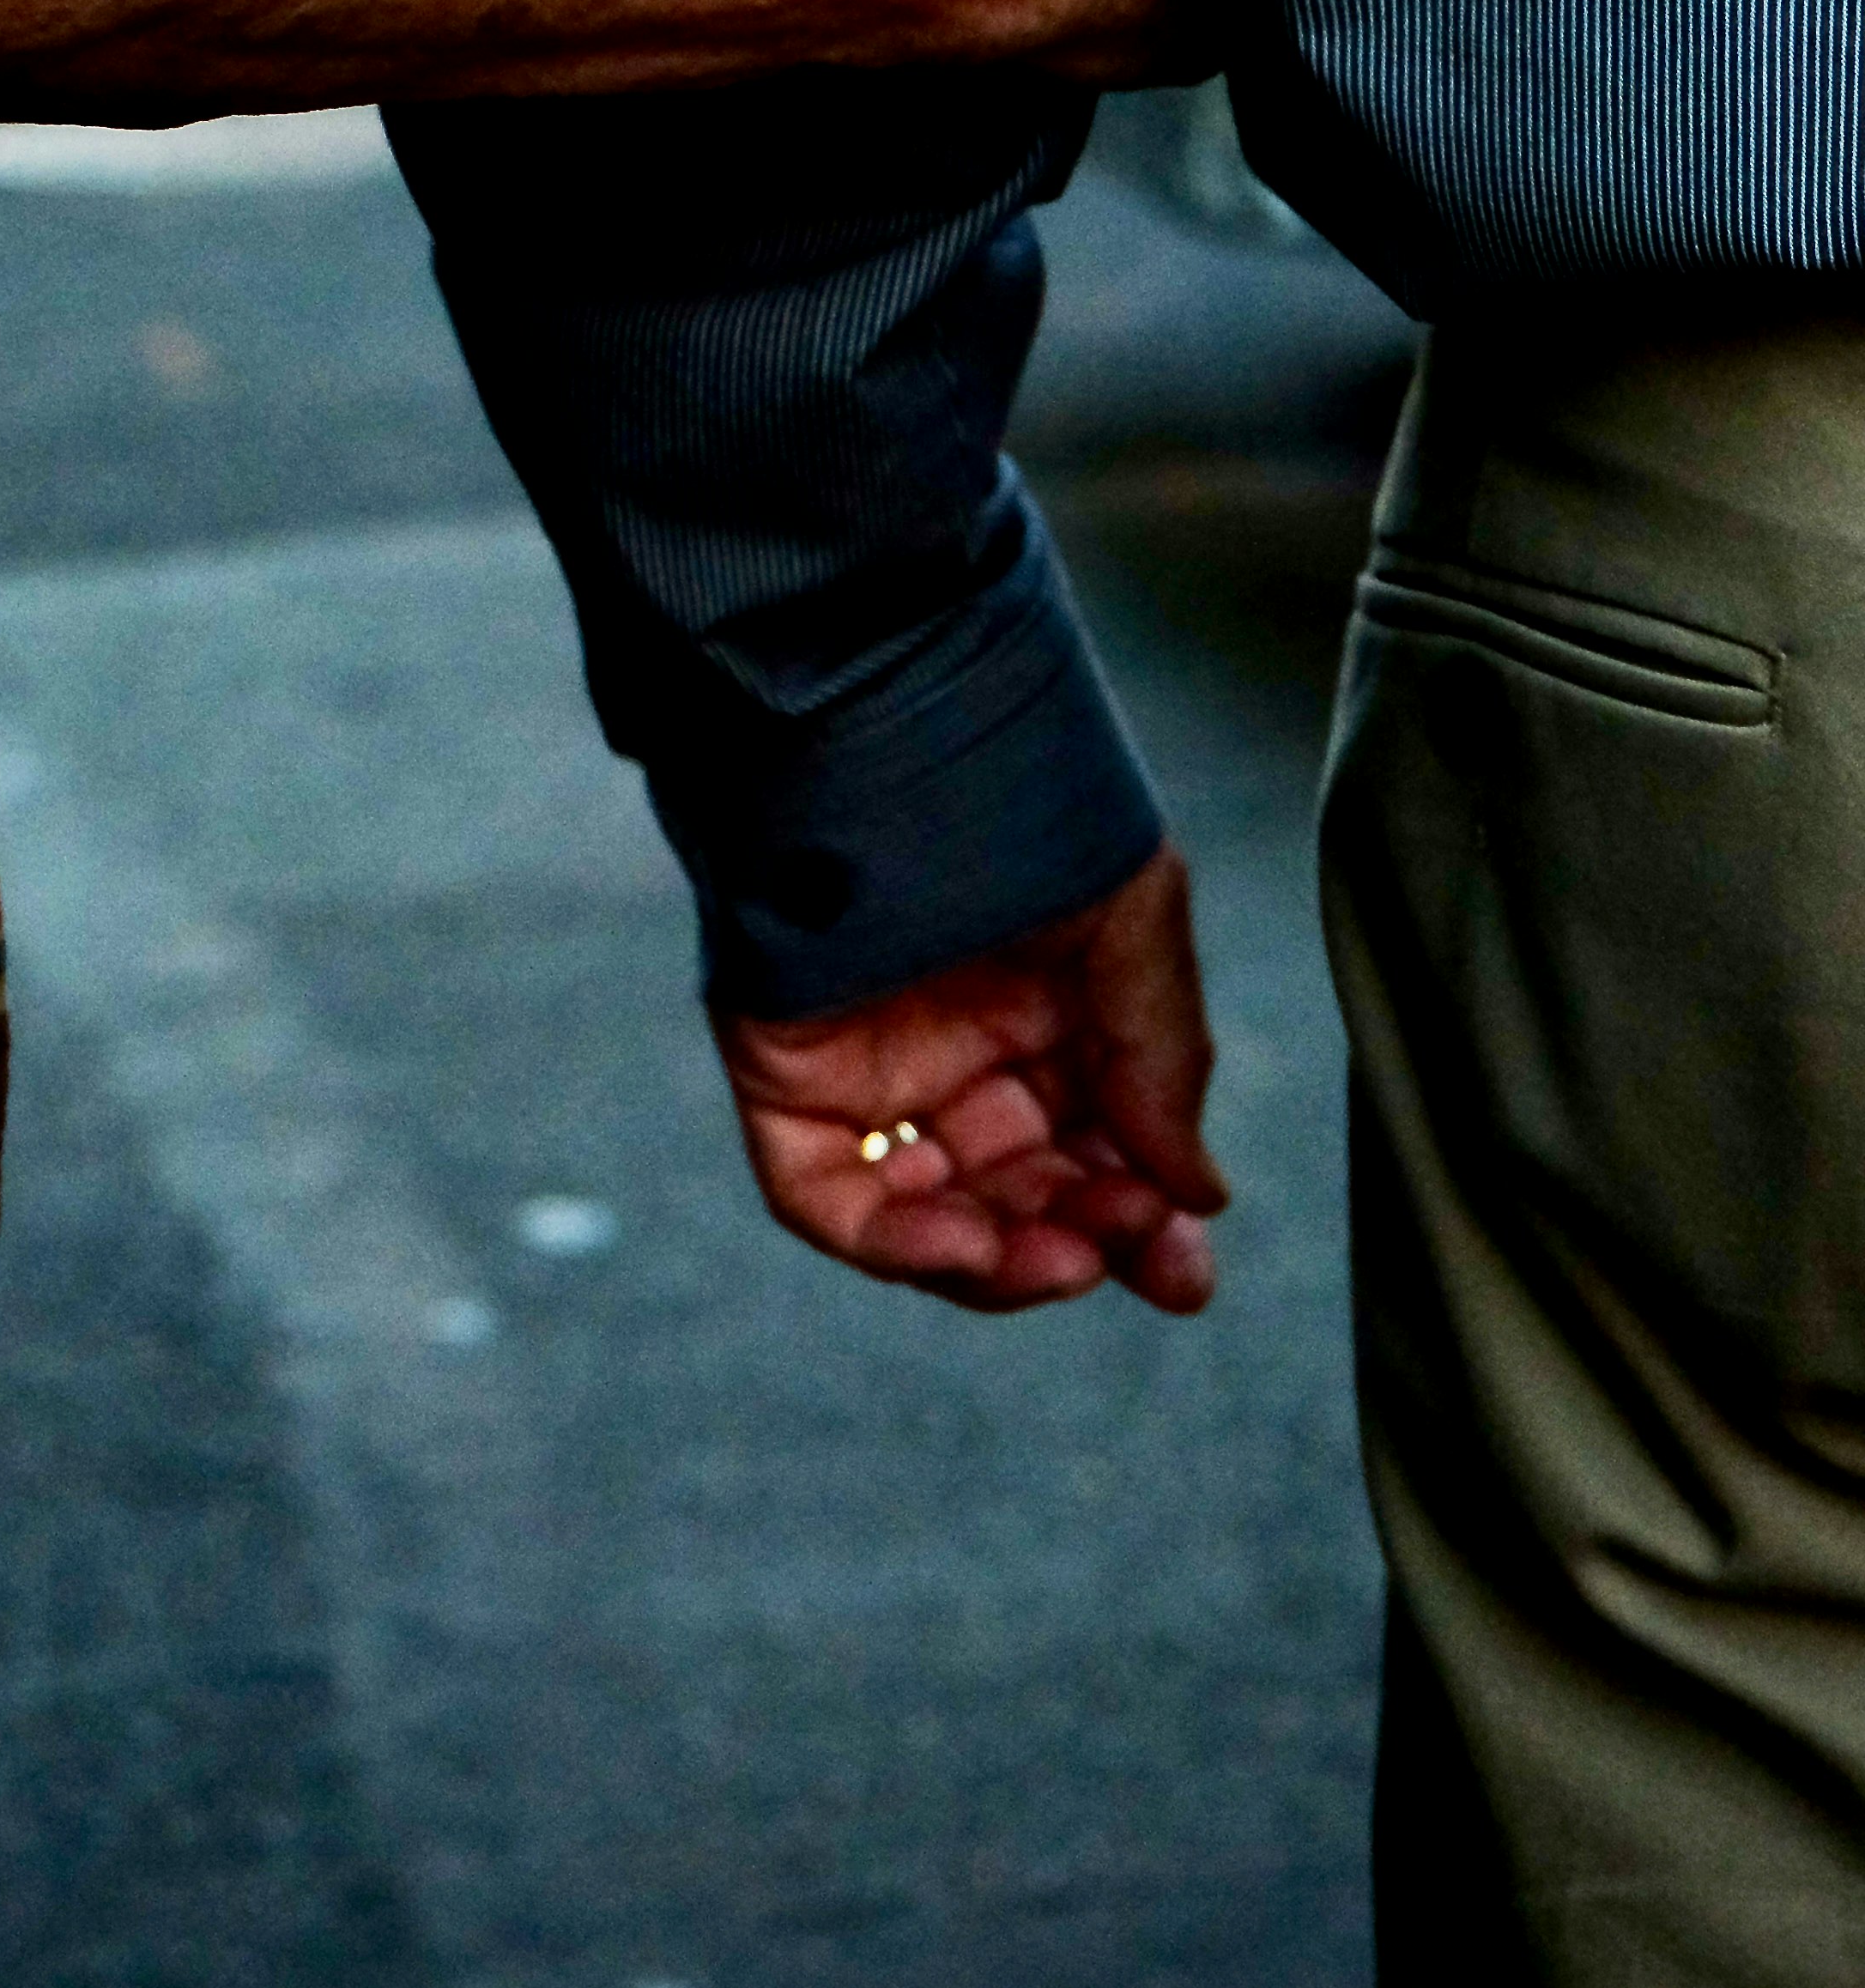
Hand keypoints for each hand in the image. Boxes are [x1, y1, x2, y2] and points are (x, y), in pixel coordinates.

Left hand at [712, 846, 1226, 1315]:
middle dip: (1081, 1240)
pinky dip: (896, 1241)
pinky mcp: (787, 1080)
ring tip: (1062, 1259)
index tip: (1185, 1271)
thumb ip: (1162, 1057)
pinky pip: (829, 1194)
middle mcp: (958, 1053)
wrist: (886, 716)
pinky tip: (970, 1242)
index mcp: (1044, 1017)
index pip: (1092, 1154)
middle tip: (1133, 1252)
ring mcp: (870, 1072)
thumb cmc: (1017, 798)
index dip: (1139, 1221)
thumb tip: (1199, 1194)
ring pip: (931, 1216)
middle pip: (1020, 1197)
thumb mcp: (1131, 920)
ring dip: (1000, 1261)